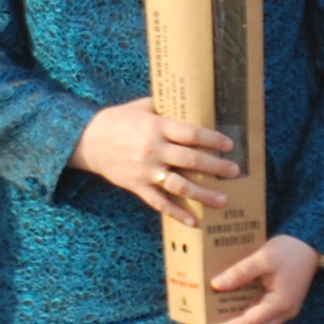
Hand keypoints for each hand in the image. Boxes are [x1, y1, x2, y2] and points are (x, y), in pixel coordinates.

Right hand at [71, 99, 239, 218]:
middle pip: (190, 160)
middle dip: (215, 166)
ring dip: (203, 194)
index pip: (190, 133)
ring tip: (224, 200)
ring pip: (179, 185)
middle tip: (235, 171)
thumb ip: (165, 108)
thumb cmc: (119, 120)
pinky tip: (194, 221)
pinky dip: (177, 213)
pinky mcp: (137, 186)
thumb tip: (192, 102)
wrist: (88, 141)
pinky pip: (160, 202)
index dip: (211, 139)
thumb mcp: (141, 107)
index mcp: (157, 127)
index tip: (229, 145)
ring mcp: (146, 171)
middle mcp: (154, 150)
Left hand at [197, 234, 322, 323]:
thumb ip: (240, 272)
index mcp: (279, 303)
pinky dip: (248, 322)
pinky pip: (264, 321)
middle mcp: (284, 313)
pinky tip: (234, 313)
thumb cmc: (289, 250)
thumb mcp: (263, 257)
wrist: (310, 245)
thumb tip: (216, 285)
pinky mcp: (284, 306)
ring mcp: (286, 311)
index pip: (249, 323)